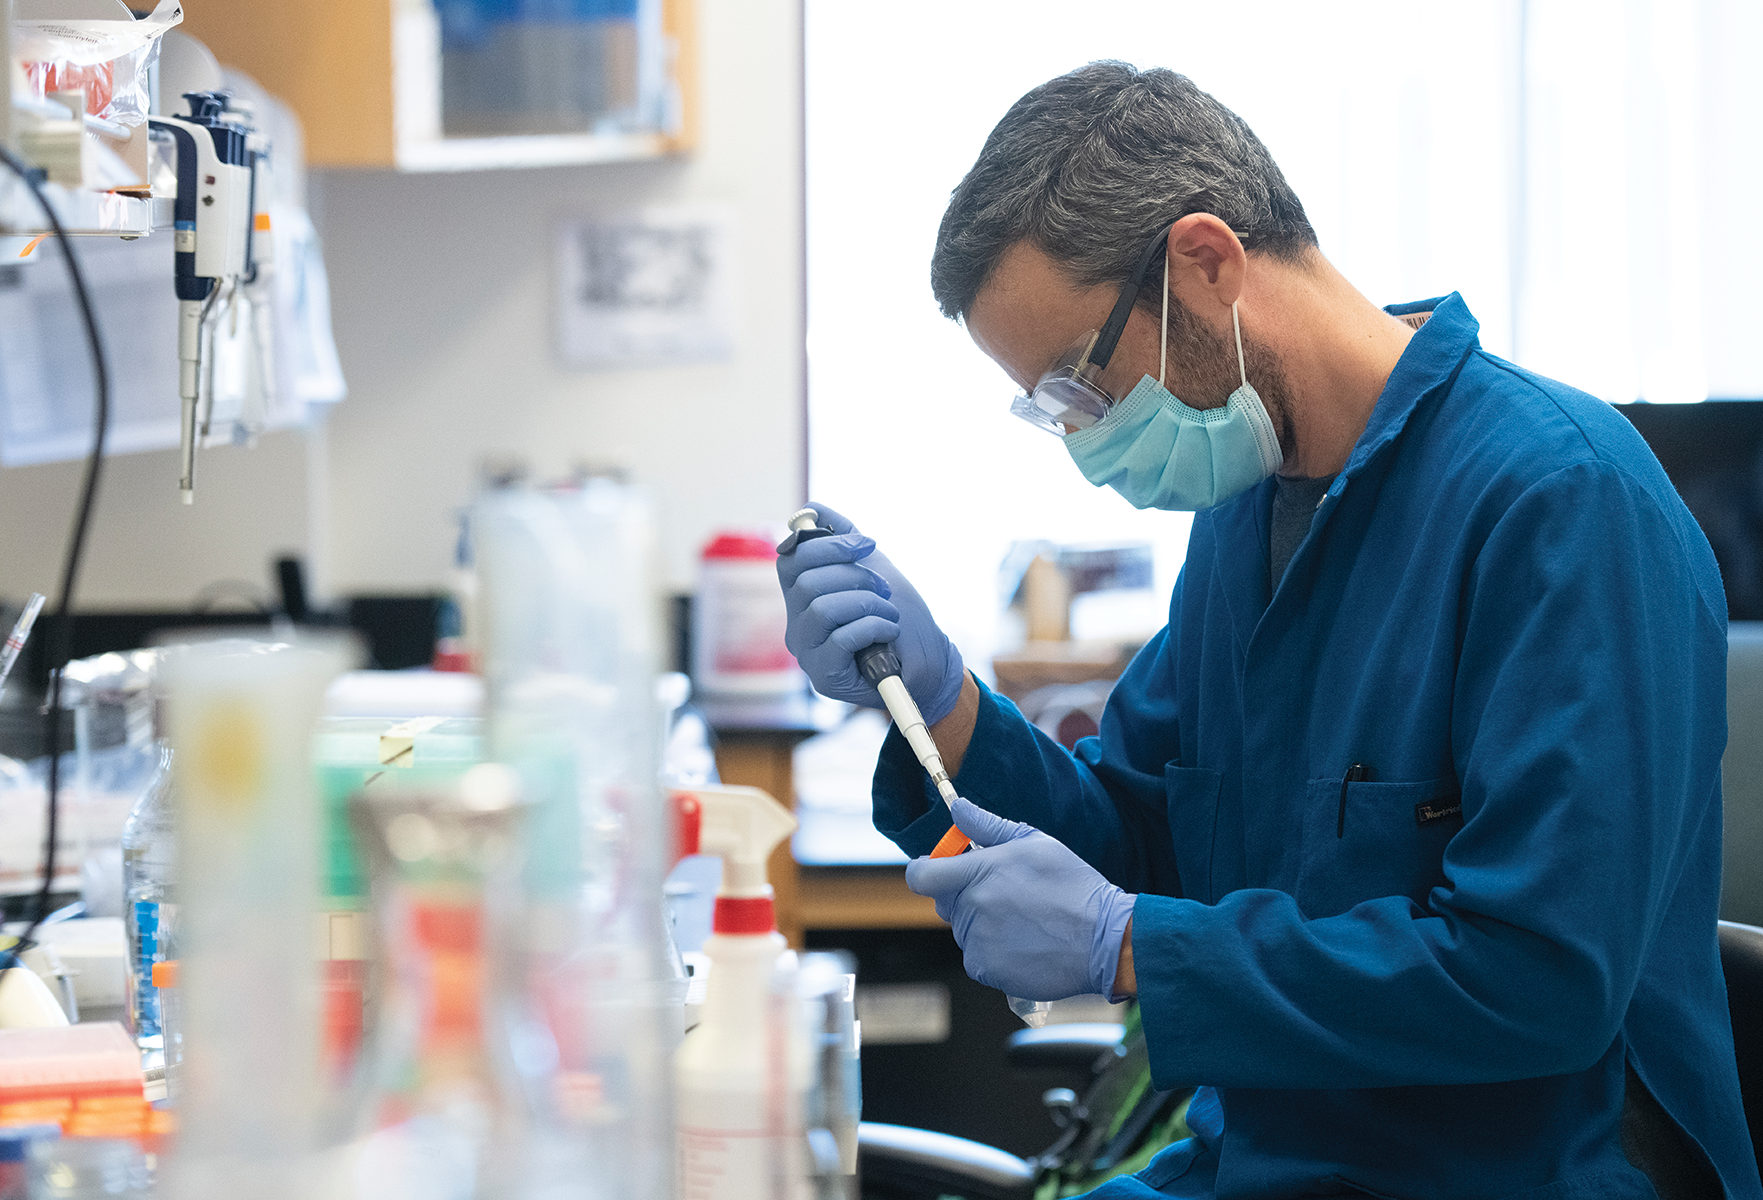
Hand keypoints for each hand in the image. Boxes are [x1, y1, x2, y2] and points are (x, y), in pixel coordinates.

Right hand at [776, 501, 964, 723]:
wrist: (929, 663)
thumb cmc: (899, 618)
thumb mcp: (872, 567)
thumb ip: (841, 537)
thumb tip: (812, 508)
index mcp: (802, 598)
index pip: (791, 559)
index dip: (827, 545)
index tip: (867, 545)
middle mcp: (797, 624)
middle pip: (806, 582)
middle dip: (855, 577)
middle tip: (883, 589)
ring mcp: (807, 652)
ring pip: (821, 608)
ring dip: (866, 603)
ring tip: (888, 613)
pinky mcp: (824, 675)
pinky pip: (839, 639)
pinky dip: (872, 627)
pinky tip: (887, 633)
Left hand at [904, 798, 1136, 1000]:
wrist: (1103, 938)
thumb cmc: (1073, 887)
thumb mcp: (1035, 843)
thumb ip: (988, 827)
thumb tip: (958, 808)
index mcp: (978, 873)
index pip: (922, 876)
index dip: (926, 871)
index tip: (939, 871)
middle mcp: (972, 908)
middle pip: (946, 904)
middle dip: (965, 897)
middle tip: (1004, 896)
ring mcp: (978, 942)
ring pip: (965, 932)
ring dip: (983, 926)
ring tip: (1024, 921)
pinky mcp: (988, 970)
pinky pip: (978, 958)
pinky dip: (994, 953)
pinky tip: (1024, 943)